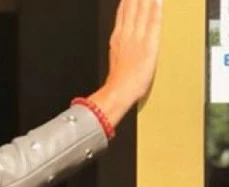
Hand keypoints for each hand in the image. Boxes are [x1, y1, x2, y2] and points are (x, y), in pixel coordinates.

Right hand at [88, 0, 162, 126]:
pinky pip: (153, 22)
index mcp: (117, 38)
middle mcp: (126, 34)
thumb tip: (120, 42)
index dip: (127, 1)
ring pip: (141, 11)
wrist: (119, 91)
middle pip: (131, 8)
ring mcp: (137, 37)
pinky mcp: (148, 43)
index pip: (123, 13)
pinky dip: (155, 9)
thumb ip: (119, 47)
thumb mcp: (115, 59)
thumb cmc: (119, 81)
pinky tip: (158, 0)